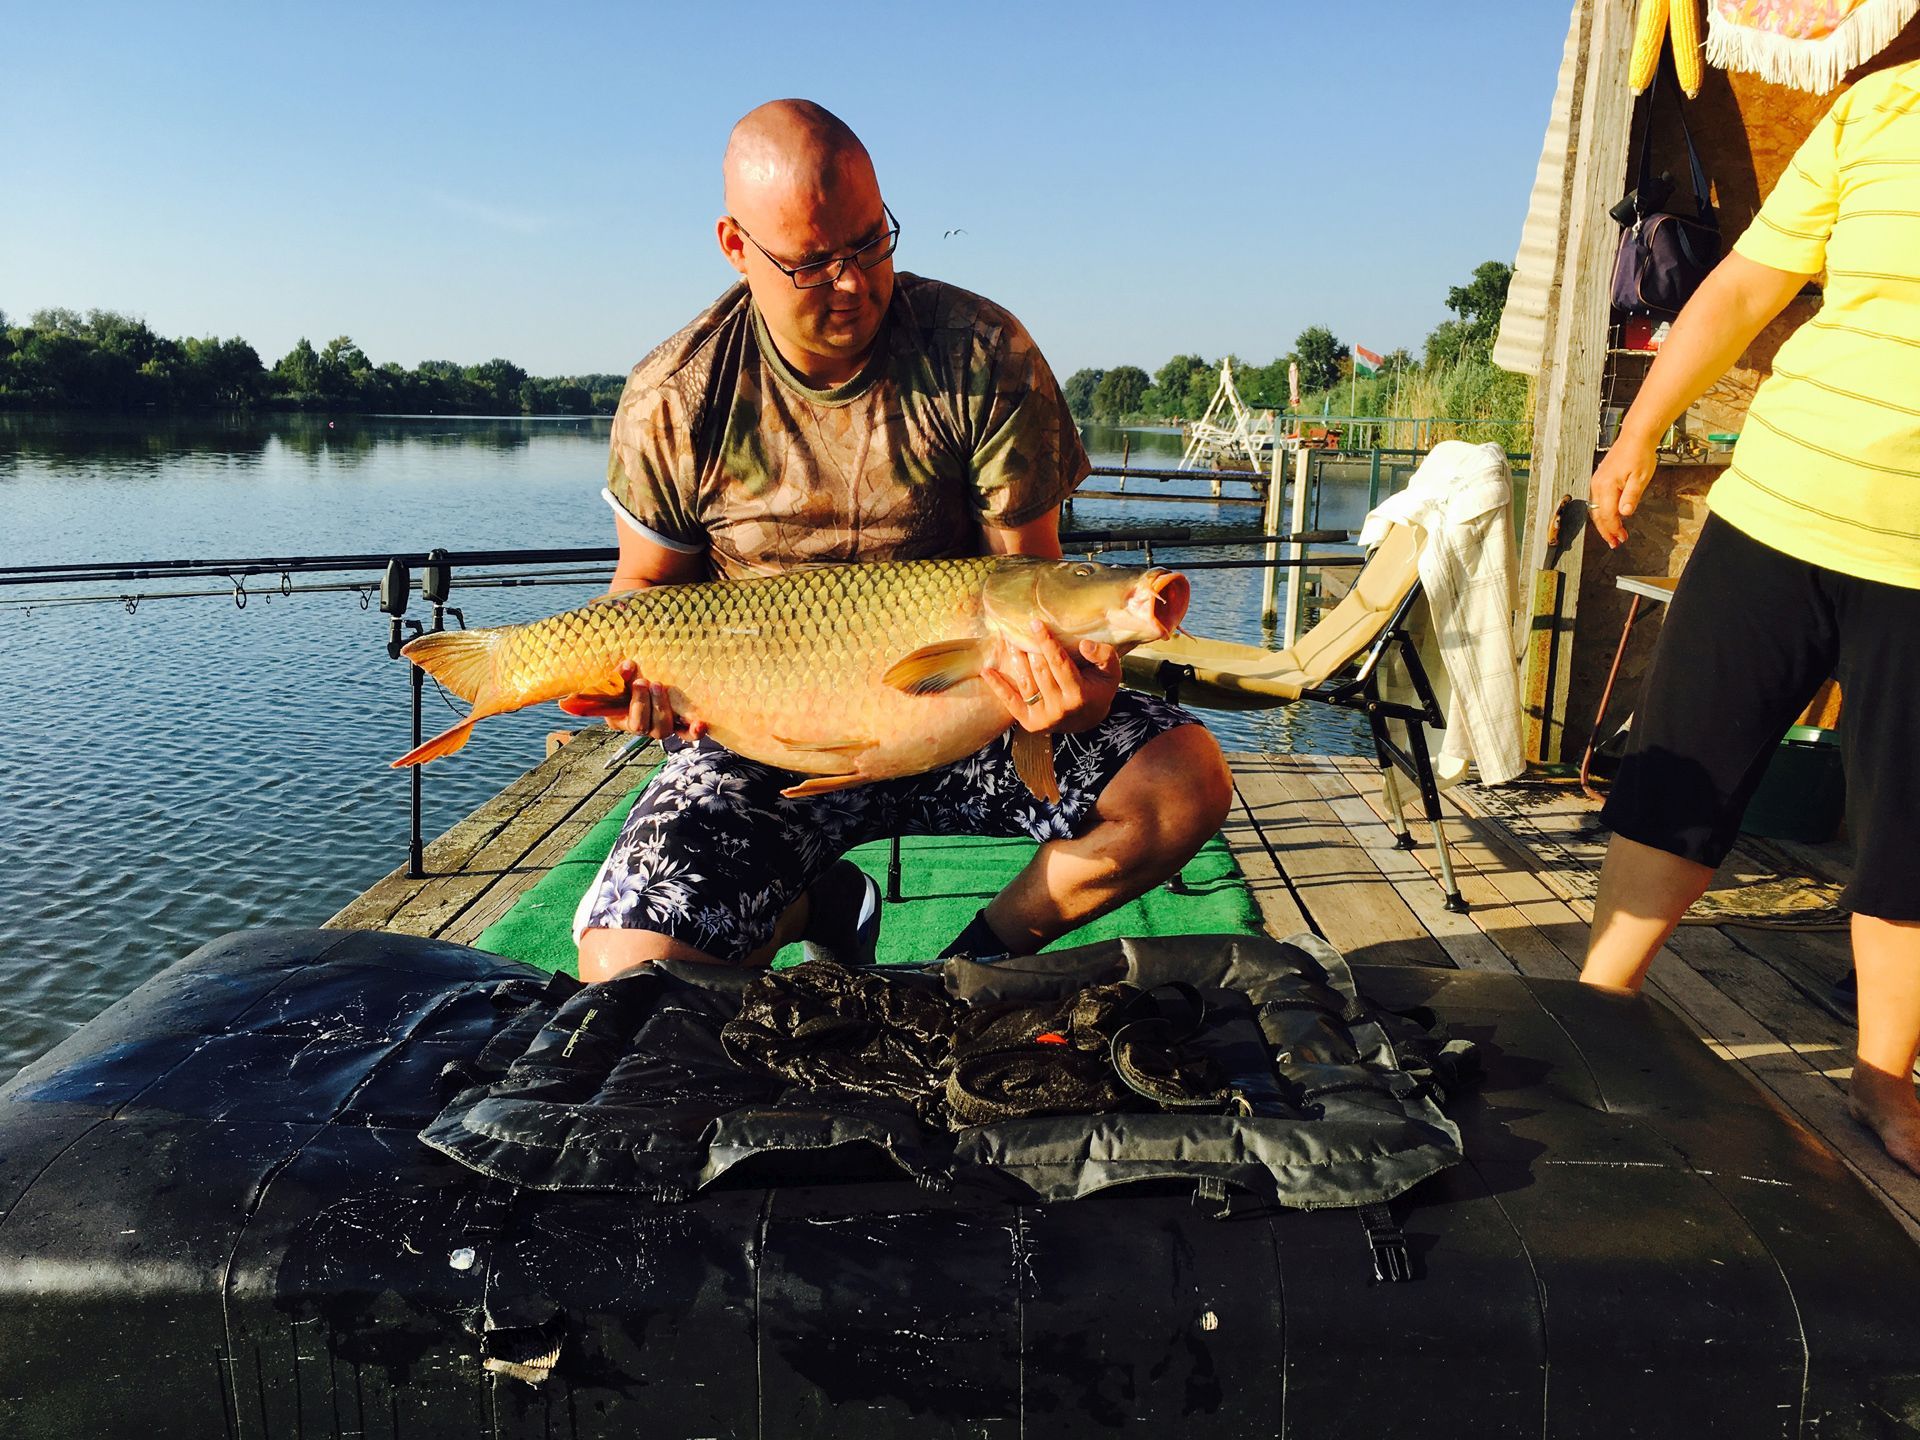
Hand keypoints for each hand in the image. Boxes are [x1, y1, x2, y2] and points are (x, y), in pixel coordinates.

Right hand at [564, 660, 706, 741]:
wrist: (636, 685)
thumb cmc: (623, 684)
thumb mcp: (617, 680)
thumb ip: (619, 675)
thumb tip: (628, 665)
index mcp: (623, 721)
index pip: (633, 723)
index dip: (638, 705)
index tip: (640, 682)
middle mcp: (643, 727)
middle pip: (650, 728)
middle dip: (651, 705)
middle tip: (653, 683)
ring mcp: (661, 727)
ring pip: (665, 730)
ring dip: (664, 709)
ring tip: (662, 688)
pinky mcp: (677, 724)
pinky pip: (686, 734)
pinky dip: (693, 731)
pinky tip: (699, 724)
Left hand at [982, 620, 1120, 734]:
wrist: (1089, 720)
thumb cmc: (1099, 688)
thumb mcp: (1111, 672)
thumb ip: (1104, 655)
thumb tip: (1084, 644)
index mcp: (1079, 694)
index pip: (1059, 663)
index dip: (1047, 642)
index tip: (1035, 623)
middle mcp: (1060, 708)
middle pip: (1040, 671)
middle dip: (1030, 648)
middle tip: (1019, 629)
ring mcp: (1044, 717)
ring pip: (1025, 682)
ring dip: (1015, 660)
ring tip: (1009, 640)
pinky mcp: (1030, 723)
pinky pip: (1011, 702)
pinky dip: (998, 686)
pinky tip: (987, 672)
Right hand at [1589, 429, 1660, 547]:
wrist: (1636, 437)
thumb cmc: (1640, 454)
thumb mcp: (1641, 478)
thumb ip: (1631, 497)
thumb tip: (1624, 514)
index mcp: (1607, 486)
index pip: (1608, 515)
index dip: (1614, 529)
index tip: (1621, 539)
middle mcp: (1598, 485)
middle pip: (1598, 515)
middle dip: (1606, 531)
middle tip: (1615, 543)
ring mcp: (1597, 482)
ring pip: (1596, 510)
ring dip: (1604, 523)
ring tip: (1613, 534)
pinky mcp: (1600, 479)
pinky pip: (1597, 501)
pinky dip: (1602, 513)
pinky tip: (1610, 517)